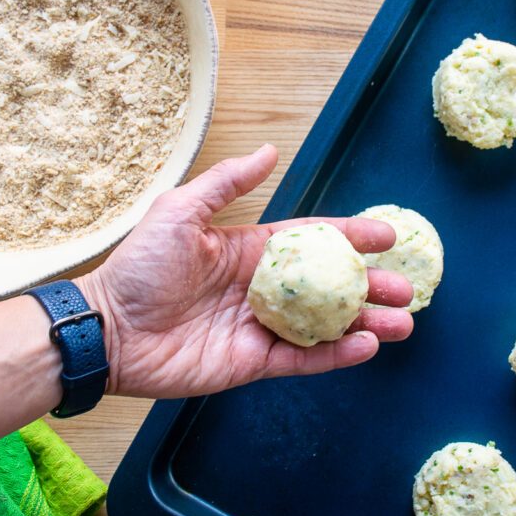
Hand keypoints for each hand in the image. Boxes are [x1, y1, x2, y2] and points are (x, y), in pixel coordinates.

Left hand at [80, 144, 413, 398]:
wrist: (108, 329)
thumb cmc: (140, 266)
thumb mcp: (181, 212)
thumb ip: (227, 184)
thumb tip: (270, 152)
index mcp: (249, 251)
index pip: (311, 241)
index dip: (350, 237)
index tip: (386, 236)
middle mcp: (261, 289)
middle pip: (329, 286)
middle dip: (369, 286)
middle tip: (406, 288)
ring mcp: (260, 328)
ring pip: (326, 325)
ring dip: (365, 323)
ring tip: (402, 322)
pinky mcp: (252, 363)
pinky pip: (303, 359)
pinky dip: (337, 355)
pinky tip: (366, 346)